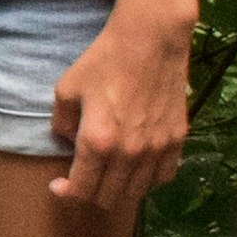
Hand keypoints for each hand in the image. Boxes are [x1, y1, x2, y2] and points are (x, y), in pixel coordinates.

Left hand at [43, 4, 194, 213]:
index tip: (59, 185)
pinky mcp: (177, 140)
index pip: (81, 189)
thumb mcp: (67, 88)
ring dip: (118, 190)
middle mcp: (129, 153)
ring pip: (137, 193)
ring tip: (108, 175)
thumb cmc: (104, 60)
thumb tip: (67, 142)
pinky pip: (164, 176)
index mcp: (97, 141)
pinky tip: (138, 168)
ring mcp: (157, 148)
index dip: (66, 193)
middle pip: (108, 197)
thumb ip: (61, 123)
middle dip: (90, 193)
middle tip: (82, 178)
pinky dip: (148, 180)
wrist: (150, 39)